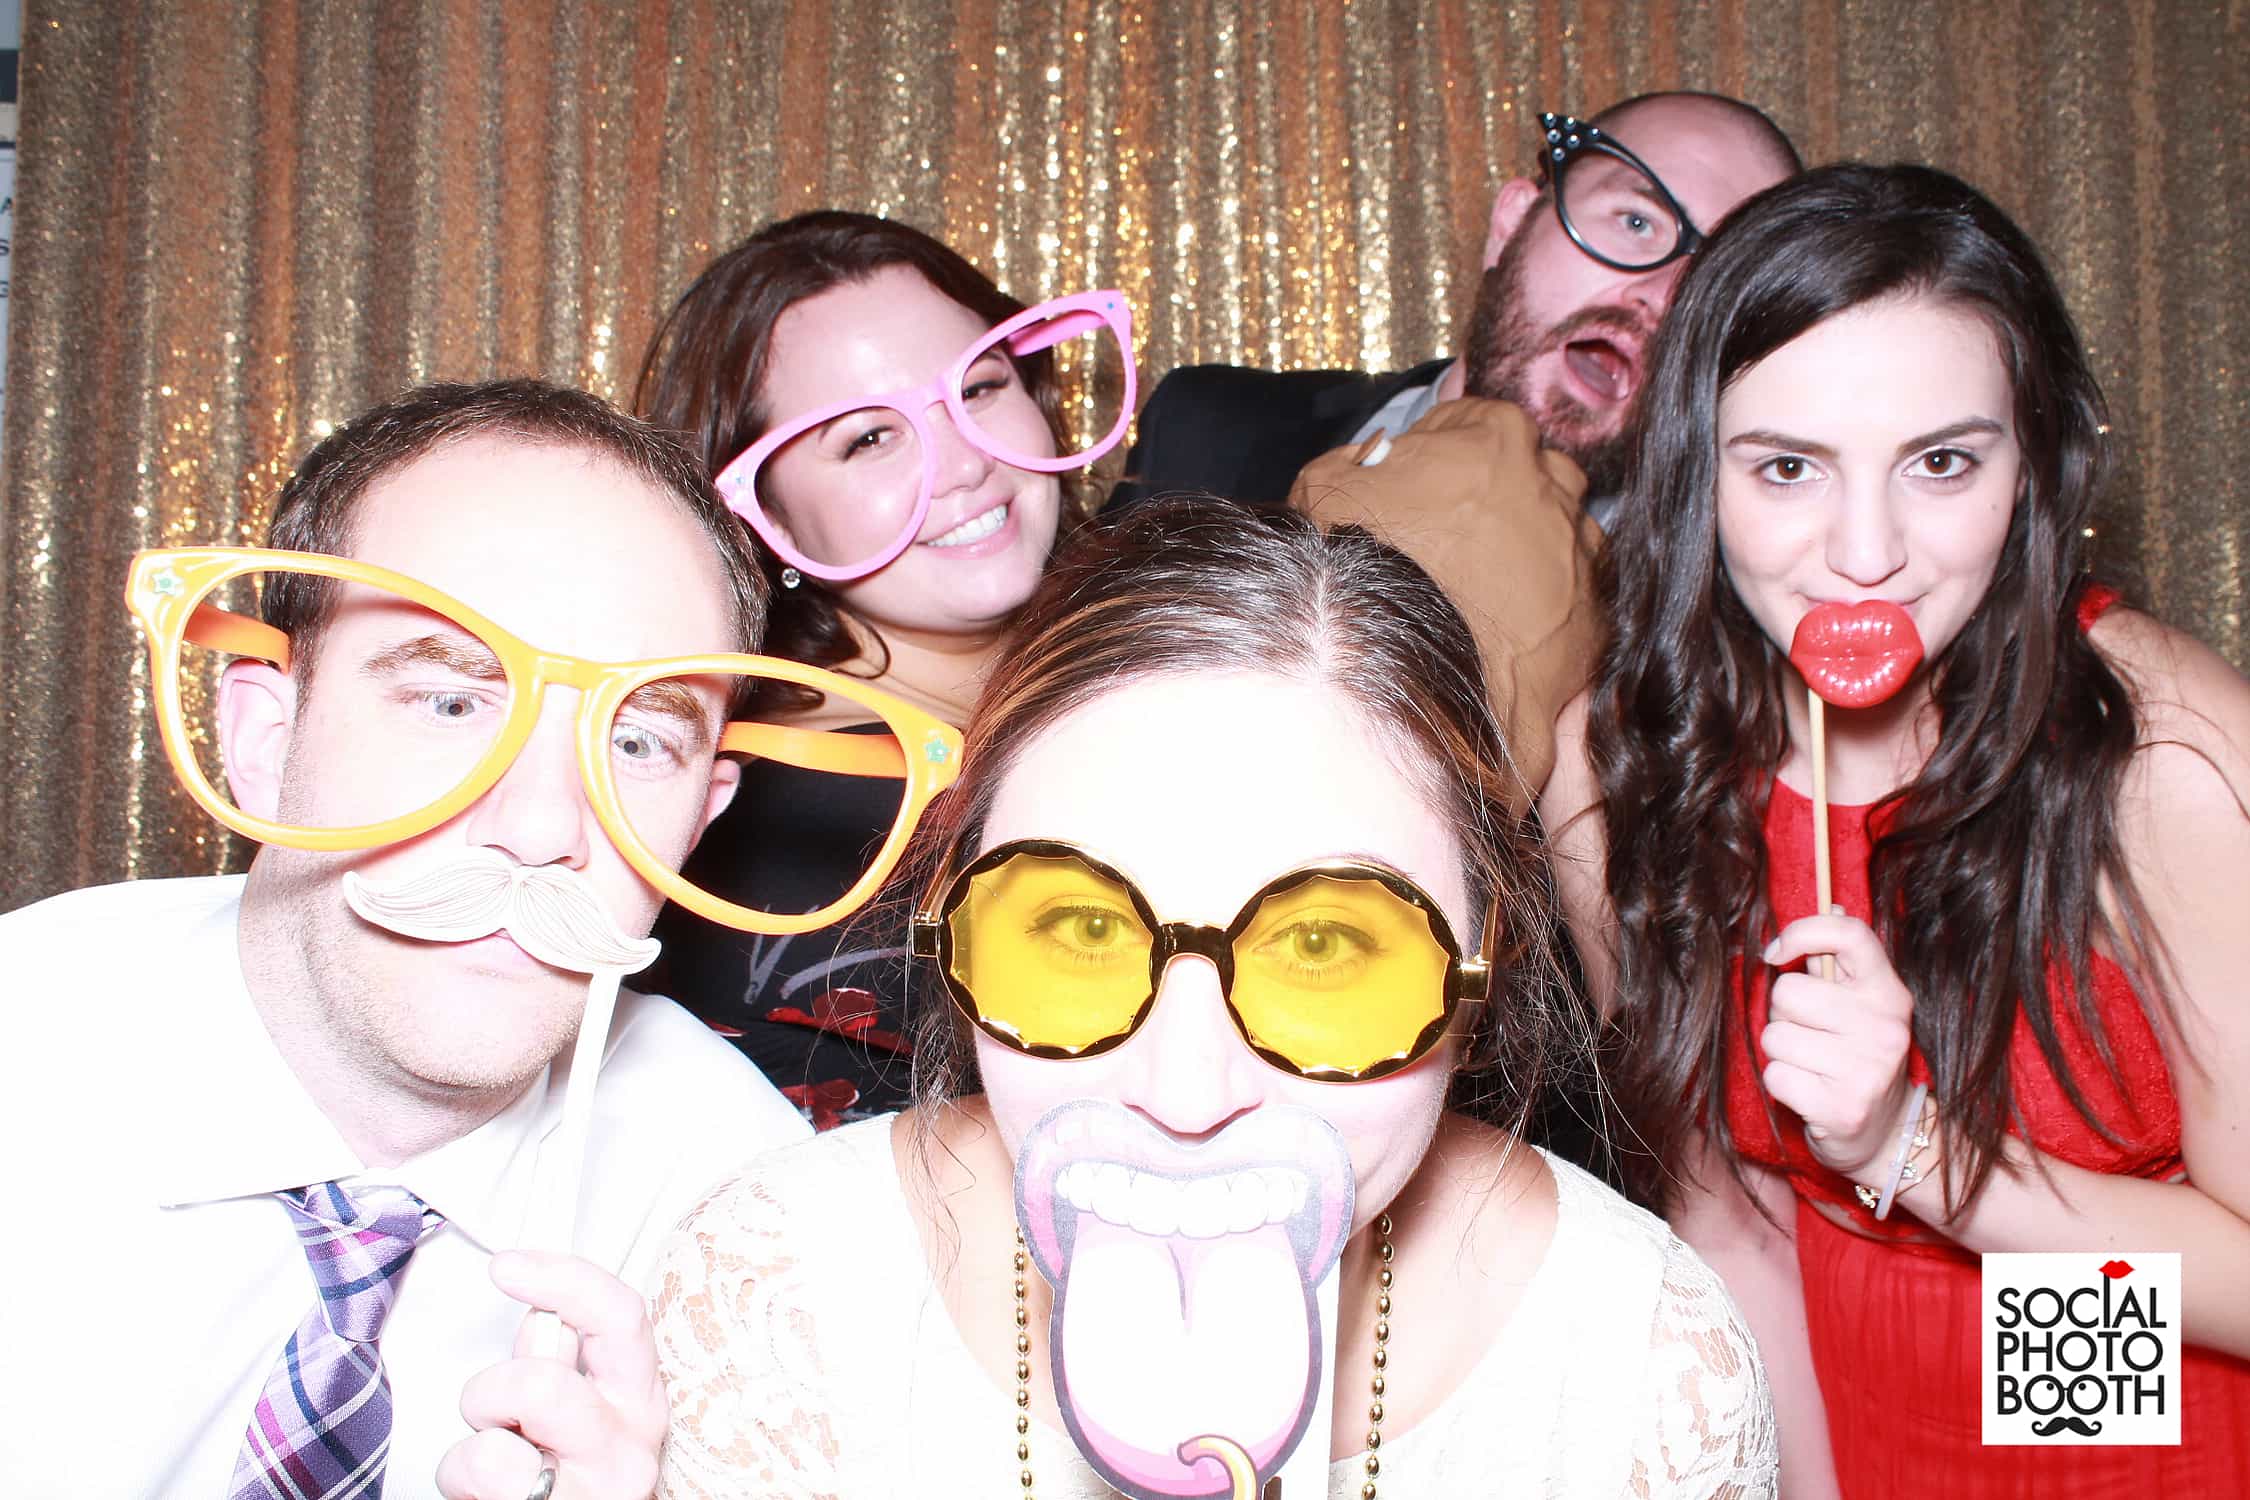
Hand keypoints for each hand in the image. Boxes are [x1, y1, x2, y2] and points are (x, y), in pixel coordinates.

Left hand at [434, 1250, 667, 1499]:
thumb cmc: (566, 1472)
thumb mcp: (573, 1409)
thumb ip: (558, 1361)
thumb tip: (541, 1316)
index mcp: (640, 1396)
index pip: (620, 1316)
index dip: (562, 1279)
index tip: (504, 1265)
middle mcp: (630, 1446)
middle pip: (539, 1382)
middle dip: (490, 1391)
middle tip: (498, 1414)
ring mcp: (594, 1495)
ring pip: (491, 1447)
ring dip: (472, 1448)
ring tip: (496, 1464)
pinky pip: (474, 1482)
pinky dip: (459, 1483)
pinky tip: (490, 1497)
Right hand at [1287, 397, 1597, 813]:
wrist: (1421, 674)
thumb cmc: (1376, 569)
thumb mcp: (1326, 492)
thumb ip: (1348, 460)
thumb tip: (1366, 460)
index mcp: (1499, 439)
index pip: (1473, 420)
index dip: (1436, 448)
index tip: (1414, 481)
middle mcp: (1555, 487)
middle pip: (1529, 471)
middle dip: (1495, 490)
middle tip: (1448, 528)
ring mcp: (1581, 552)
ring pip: (1559, 530)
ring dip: (1527, 544)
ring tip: (1478, 582)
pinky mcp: (1595, 616)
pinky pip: (1575, 595)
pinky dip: (1547, 603)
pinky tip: (1505, 623)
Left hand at [1758, 909, 1918, 1182]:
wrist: (1889, 1135)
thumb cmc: (1858, 1059)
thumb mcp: (1861, 1008)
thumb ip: (1836, 967)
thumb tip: (1816, 915)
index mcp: (1889, 993)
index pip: (1850, 934)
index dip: (1803, 932)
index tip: (1777, 953)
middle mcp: (1885, 1027)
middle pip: (1788, 991)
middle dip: (1784, 1013)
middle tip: (1810, 1035)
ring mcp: (1867, 1070)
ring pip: (1775, 1036)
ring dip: (1782, 1053)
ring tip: (1812, 1066)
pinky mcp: (1843, 1108)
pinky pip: (1775, 1075)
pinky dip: (1782, 1085)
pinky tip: (1810, 1093)